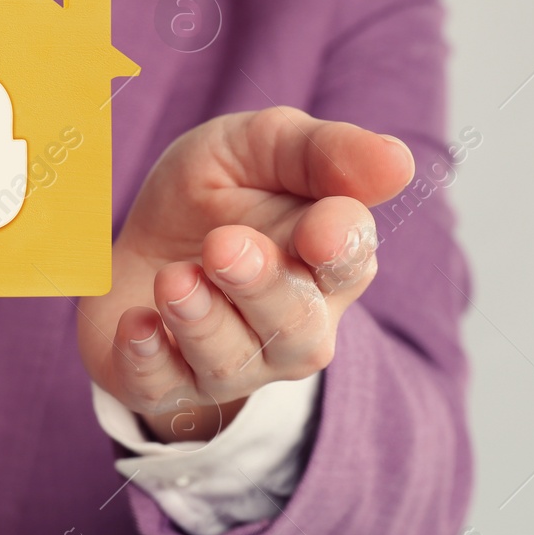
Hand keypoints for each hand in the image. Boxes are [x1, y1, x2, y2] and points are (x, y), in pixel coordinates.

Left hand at [77, 108, 413, 442]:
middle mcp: (293, 325)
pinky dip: (147, 360)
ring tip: (173, 279)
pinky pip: (164, 388)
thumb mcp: (260, 146)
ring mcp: (233, 363)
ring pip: (231, 363)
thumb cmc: (216, 192)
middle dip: (260, 288)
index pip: (349, 262)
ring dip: (201, 321)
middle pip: (295, 327)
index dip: (338, 248)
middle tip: (223, 246)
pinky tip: (136, 325)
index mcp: (327, 260)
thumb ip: (322, 152)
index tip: (318, 230)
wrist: (139, 237)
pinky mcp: (168, 383)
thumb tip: (396, 161)